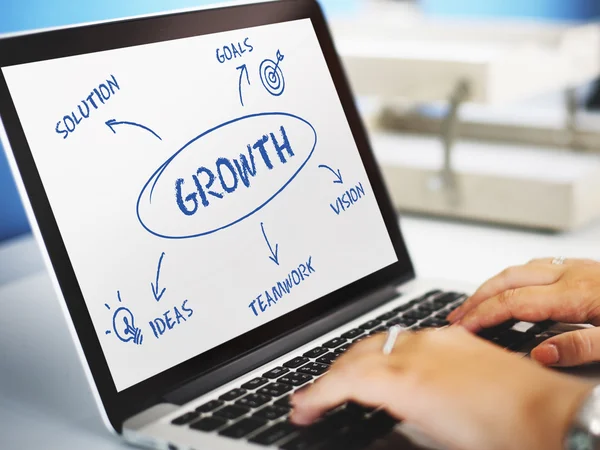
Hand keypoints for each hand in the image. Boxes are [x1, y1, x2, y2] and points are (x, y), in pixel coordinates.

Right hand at [290, 328, 590, 449]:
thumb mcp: (433, 434)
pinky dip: (383, 352)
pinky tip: (383, 365)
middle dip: (327, 376)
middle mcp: (417, 350)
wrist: (552, 414)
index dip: (314, 395)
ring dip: (353, 361)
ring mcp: (436, 338)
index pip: (343, 380)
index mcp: (407, 380)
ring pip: (377, 341)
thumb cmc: (503, 436)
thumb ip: (394, 412)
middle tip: (312, 397)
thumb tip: (372, 408)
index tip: (301, 407)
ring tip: (341, 381)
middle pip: (354, 355)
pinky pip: (404, 337)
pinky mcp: (454, 335)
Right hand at [448, 258, 599, 366]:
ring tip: (477, 303)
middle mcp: (572, 275)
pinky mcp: (586, 269)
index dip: (482, 314)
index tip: (463, 328)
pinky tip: (514, 289)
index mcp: (576, 293)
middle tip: (457, 316)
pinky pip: (538, 267)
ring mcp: (578, 268)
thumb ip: (581, 348)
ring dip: (493, 285)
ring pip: (520, 269)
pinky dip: (515, 278)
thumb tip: (541, 354)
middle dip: (477, 298)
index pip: (513, 301)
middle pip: (508, 279)